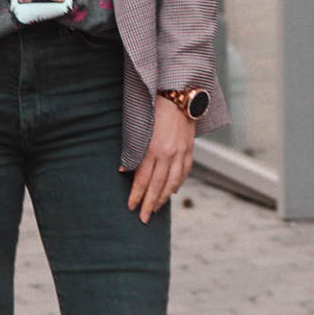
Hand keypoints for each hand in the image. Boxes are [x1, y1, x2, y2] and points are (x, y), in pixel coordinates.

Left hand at [125, 95, 195, 222]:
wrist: (180, 95)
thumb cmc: (154, 108)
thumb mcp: (139, 127)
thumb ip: (132, 149)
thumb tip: (124, 169)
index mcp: (153, 148)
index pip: (142, 178)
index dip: (136, 194)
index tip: (131, 207)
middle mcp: (168, 153)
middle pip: (157, 185)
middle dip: (149, 203)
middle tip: (143, 219)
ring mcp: (181, 153)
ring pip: (172, 182)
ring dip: (163, 198)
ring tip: (155, 209)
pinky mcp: (189, 150)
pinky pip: (184, 172)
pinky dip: (177, 184)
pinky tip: (171, 191)